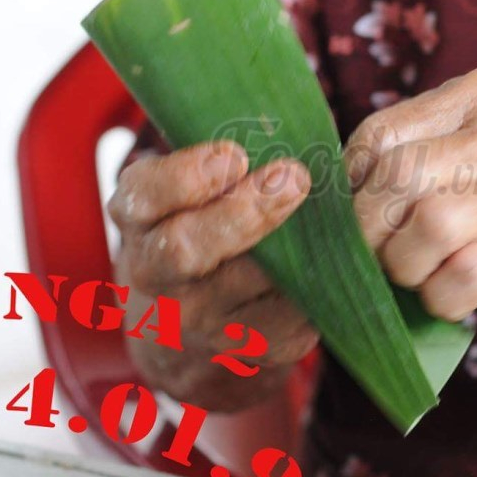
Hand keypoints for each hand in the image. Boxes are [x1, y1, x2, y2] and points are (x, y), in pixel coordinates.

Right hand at [110, 141, 318, 408]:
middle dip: (243, 212)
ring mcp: (198, 322)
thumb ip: (215, 164)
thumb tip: (289, 124)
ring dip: (293, 249)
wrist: (180, 337)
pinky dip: (318, 290)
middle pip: (187, 250)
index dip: (186, 177)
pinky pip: (288, 321)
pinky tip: (337, 263)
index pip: (144, 198)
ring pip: (245, 287)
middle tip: (293, 178)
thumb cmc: (195, 233)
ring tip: (333, 216)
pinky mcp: (246, 353)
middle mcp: (157, 276)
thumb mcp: (180, 195)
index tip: (234, 154)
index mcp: (139, 222)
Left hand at [344, 67, 476, 320]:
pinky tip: (456, 296)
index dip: (353, 181)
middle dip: (370, 228)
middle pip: (393, 181)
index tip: (360, 208)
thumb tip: (350, 191)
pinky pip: (454, 282)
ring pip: (419, 230)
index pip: (380, 134)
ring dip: (403, 266)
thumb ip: (436, 144)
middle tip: (382, 251)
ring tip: (422, 273)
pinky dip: (440, 299)